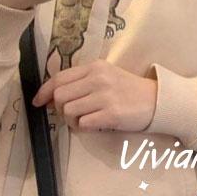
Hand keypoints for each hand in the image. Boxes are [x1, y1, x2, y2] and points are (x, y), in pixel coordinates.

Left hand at [32, 59, 156, 131]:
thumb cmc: (130, 91)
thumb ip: (82, 82)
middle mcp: (98, 79)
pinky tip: (94, 125)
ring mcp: (105, 97)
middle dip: (59, 109)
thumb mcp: (106, 77)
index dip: (44, 92)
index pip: (59, 78)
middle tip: (70, 115)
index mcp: (95, 67)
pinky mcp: (112, 114)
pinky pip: (83, 124)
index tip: (38, 102)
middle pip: (60, 96)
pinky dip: (84, 128)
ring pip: (68, 111)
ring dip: (71, 121)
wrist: (157, 101)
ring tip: (84, 121)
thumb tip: (52, 98)